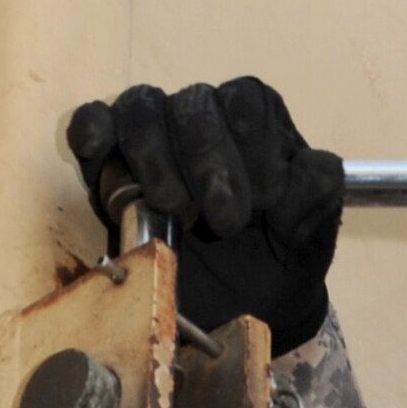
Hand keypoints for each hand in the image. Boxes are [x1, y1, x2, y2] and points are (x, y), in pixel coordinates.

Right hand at [66, 78, 342, 355]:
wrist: (236, 307)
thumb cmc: (275, 259)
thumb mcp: (312, 236)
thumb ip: (316, 194)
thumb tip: (302, 167)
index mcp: (259, 123)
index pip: (247, 100)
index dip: (253, 147)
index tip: (264, 201)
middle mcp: (205, 116)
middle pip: (194, 101)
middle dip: (209, 160)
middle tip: (225, 222)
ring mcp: (154, 135)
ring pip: (141, 106)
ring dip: (155, 155)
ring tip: (174, 207)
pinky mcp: (109, 162)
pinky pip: (91, 124)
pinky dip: (94, 135)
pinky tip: (104, 156)